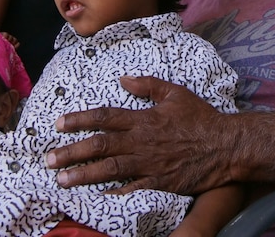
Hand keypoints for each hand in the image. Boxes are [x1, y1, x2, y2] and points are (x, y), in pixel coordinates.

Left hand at [47, 76, 231, 194]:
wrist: (225, 145)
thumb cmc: (200, 117)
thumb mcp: (175, 93)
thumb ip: (147, 85)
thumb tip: (123, 78)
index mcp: (143, 118)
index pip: (105, 117)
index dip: (80, 120)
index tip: (60, 124)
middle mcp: (141, 141)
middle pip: (99, 146)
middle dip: (71, 152)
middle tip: (49, 159)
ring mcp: (148, 164)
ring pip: (108, 169)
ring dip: (82, 174)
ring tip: (62, 179)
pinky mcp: (158, 182)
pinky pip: (131, 189)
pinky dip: (113, 193)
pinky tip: (97, 196)